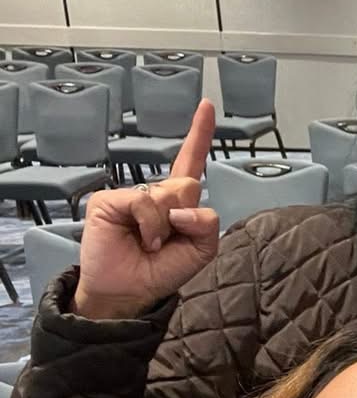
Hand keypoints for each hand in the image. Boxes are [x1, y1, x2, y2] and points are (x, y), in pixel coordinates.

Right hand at [73, 101, 220, 319]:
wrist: (130, 292)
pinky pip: (144, 201)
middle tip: (167, 239)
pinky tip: (141, 240)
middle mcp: (154, 193)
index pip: (190, 162)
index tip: (206, 105)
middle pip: (187, 184)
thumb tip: (183, 208)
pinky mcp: (108, 201)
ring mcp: (130, 196)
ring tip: (151, 244)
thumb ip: (207, 224)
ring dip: (166, 226)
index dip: (199, 134)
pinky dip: (150, 225)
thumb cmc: (162, 270)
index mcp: (177, 202)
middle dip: (185, 214)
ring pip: (169, 195)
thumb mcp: (201, 250)